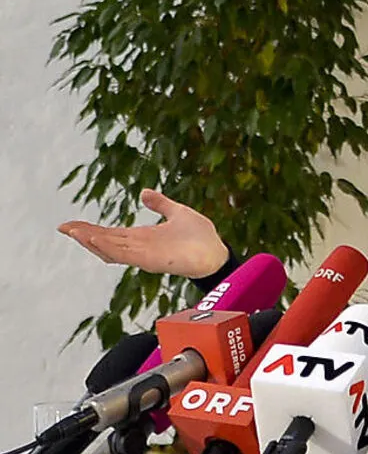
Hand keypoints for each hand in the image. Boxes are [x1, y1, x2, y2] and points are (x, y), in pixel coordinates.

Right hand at [57, 188, 227, 277]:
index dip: (90, 228)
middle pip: (105, 241)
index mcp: (143, 237)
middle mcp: (139, 247)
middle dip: (84, 234)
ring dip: (92, 240)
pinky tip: (95, 240)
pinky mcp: (150, 261)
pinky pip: (125, 255)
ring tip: (73, 232)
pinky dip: (108, 248)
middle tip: (63, 227)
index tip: (69, 224)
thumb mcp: (177, 212)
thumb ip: (160, 204)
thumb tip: (144, 193)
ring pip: (110, 249)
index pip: (110, 233)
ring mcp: (143, 255)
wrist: (217, 253)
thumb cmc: (201, 237)